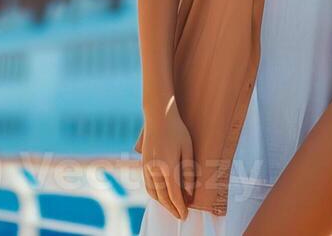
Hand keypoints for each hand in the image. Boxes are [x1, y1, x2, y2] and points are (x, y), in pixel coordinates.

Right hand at [139, 101, 195, 219]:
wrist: (158, 115)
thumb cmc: (177, 130)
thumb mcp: (188, 148)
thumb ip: (188, 171)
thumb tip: (189, 192)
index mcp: (167, 165)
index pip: (173, 193)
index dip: (180, 206)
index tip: (185, 215)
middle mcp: (154, 168)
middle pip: (162, 196)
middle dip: (171, 208)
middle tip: (180, 215)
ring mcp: (146, 166)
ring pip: (153, 192)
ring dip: (162, 203)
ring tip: (172, 208)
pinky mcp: (143, 163)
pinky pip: (147, 185)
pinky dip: (155, 194)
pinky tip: (161, 196)